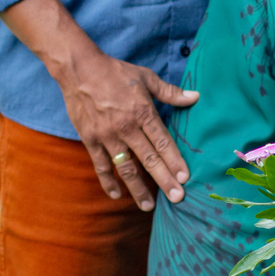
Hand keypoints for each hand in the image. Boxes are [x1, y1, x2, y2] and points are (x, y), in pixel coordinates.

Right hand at [0, 0, 196, 210]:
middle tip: (177, 198)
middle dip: (164, 180)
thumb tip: (195, 96)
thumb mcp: (146, 77)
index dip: (175, 161)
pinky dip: (108, 182)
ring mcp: (107, 136)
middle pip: (149, 159)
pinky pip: (101, 165)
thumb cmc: (115, 72)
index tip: (185, 178)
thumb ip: (170, 92)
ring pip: (125, 167)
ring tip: (148, 206)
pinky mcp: (90, 140)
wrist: (79, 69)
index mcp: (142, 112)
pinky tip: (116, 195)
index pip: (163, 142)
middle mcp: (126, 127)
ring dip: (138, 189)